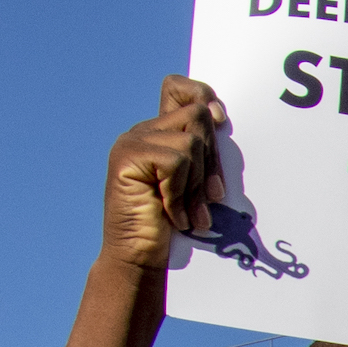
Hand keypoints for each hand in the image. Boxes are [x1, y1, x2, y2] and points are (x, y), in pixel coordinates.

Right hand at [100, 76, 225, 273]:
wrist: (141, 258)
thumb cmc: (175, 226)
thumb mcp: (197, 183)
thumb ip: (204, 151)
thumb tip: (219, 115)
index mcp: (160, 133)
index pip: (179, 88)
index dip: (203, 95)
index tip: (221, 120)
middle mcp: (143, 131)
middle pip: (197, 117)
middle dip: (212, 161)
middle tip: (210, 199)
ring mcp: (132, 143)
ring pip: (190, 143)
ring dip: (197, 184)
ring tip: (190, 213)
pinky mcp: (126, 158)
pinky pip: (175, 161)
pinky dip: (180, 193)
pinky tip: (173, 214)